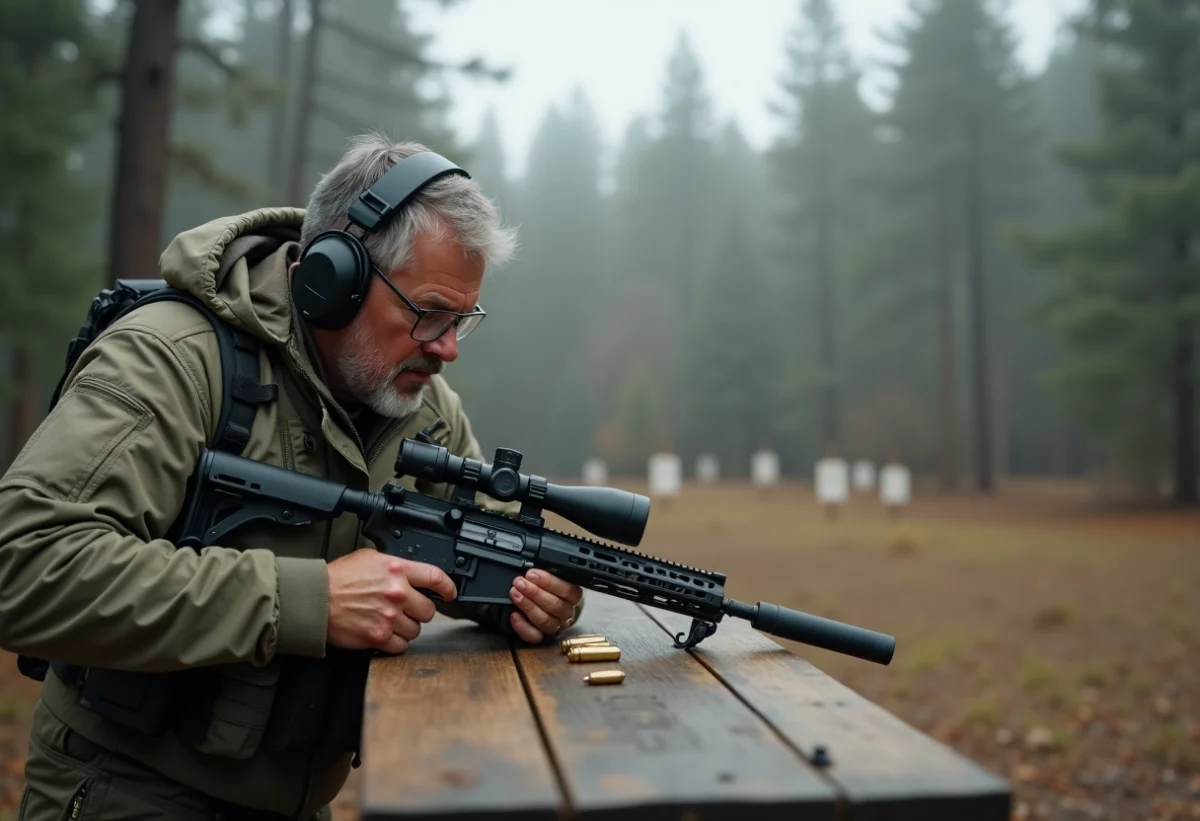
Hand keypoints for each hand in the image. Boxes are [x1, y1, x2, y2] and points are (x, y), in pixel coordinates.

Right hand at [325, 548, 456, 653]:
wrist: (315, 599)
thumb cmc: (338, 578)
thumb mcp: (369, 558)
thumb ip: (393, 565)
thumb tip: (409, 572)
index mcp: (396, 570)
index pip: (436, 577)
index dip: (448, 587)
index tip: (450, 593)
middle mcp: (397, 593)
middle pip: (429, 610)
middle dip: (419, 611)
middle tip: (406, 610)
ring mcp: (389, 616)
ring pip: (416, 630)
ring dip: (406, 628)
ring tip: (390, 621)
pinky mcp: (378, 636)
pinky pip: (401, 645)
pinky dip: (394, 642)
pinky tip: (384, 633)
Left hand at [508, 569, 582, 643]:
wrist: (536, 606)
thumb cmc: (545, 589)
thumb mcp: (549, 578)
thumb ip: (545, 575)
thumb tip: (533, 567)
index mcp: (573, 597)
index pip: (569, 591)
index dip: (550, 582)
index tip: (532, 574)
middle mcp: (566, 613)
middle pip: (556, 606)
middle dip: (535, 592)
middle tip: (520, 582)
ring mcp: (555, 627)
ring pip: (545, 621)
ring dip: (528, 606)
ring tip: (515, 594)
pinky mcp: (541, 637)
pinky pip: (534, 636)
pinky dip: (522, 626)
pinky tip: (514, 614)